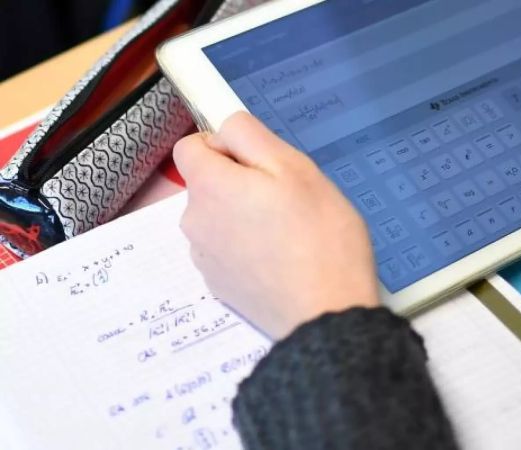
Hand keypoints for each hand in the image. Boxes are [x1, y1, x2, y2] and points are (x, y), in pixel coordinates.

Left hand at [174, 112, 379, 339]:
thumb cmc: (320, 240)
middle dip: (241, 184)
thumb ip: (250, 136)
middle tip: (288, 199)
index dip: (225, 146)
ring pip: (220, 219)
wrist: (325, 314)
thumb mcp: (296, 168)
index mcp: (210, 187)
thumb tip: (224, 127)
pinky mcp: (220, 286)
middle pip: (208, 184)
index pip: (191, 146)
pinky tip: (283, 259)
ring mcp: (205, 258)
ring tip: (290, 233)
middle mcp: (196, 222)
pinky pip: (229, 251)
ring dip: (245, 217)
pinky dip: (250, 249)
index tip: (260, 162)